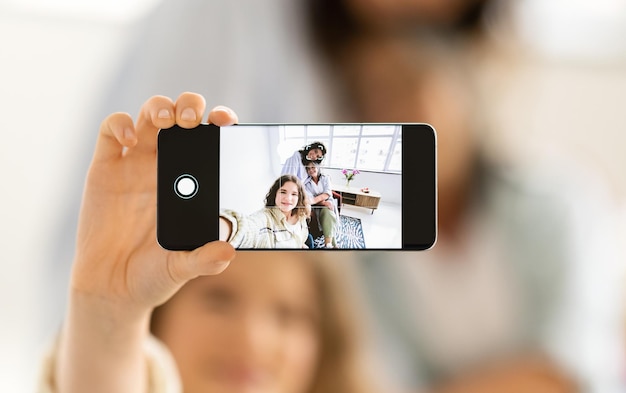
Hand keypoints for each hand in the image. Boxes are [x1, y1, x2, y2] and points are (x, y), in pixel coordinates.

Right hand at [72, 92, 237, 313]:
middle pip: (182, 117)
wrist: (112, 287)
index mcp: (194, 181)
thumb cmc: (154, 274)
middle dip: (190, 105)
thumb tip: (227, 251)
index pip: (212, 140)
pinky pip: (111, 132)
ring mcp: (136, 163)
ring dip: (159, 107)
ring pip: (150, 115)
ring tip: (167, 121)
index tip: (228, 121)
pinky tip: (130, 138)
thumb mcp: (182, 268)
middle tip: (193, 120)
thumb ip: (204, 260)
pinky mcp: (106, 167)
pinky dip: (121, 124)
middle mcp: (168, 166)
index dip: (220, 123)